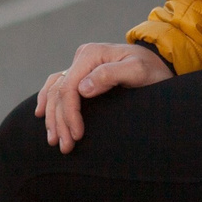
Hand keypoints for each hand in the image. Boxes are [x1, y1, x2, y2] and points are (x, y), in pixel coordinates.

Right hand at [34, 42, 171, 152]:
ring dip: (52, 117)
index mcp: (91, 54)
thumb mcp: (139, 71)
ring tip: (56, 141)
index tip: (77, 136)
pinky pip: (56, 85)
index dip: (70, 114)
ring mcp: (80, 65)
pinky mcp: (82, 73)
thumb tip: (83, 88)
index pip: (69, 87)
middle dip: (59, 121)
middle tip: (65, 147)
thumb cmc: (152, 69)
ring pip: (54, 91)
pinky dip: (47, 100)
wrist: (160, 64)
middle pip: (59, 92)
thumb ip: (112, 75)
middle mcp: (82, 57)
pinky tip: (41, 114)